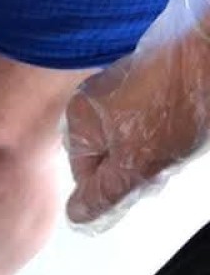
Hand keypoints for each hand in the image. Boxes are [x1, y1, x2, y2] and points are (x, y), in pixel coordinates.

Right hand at [66, 36, 209, 225]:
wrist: (205, 59)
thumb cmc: (174, 105)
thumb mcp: (137, 164)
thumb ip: (104, 193)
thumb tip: (77, 215)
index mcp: (78, 118)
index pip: (84, 175)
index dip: (115, 183)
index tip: (140, 174)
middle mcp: (88, 99)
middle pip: (105, 155)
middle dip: (131, 165)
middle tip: (158, 156)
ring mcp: (112, 87)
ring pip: (125, 138)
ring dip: (147, 147)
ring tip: (171, 136)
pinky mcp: (137, 80)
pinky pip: (140, 118)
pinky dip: (158, 126)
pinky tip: (176, 121)